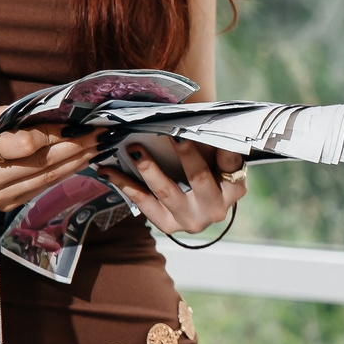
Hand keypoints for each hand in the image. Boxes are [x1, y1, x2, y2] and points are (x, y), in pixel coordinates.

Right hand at [0, 105, 98, 211]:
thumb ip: (16, 116)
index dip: (57, 134)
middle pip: (41, 164)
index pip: (27, 144)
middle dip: (76, 147)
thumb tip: (60, 112)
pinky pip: (38, 190)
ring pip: (44, 179)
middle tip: (101, 134)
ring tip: (96, 147)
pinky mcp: (1, 206)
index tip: (80, 122)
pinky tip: (78, 163)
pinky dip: (62, 176)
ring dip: (76, 163)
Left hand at [110, 140, 245, 234]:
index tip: (212, 130)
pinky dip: (125, 185)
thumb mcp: (214, 160)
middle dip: (184, 153)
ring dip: (149, 168)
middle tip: (171, 133)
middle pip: (199, 177)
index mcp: (234, 189)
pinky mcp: (169, 226)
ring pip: (168, 192)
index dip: (223, 147)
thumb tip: (188, 118)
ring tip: (134, 149)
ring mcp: (193, 220)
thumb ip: (210, 143)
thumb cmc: (205, 171)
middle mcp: (216, 208)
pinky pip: (144, 203)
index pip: (231, 164)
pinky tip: (109, 171)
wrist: (197, 205)